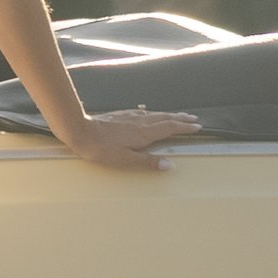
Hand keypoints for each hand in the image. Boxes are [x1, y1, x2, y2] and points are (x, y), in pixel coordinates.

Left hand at [62, 105, 198, 171]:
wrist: (80, 130)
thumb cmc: (101, 148)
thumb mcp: (125, 160)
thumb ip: (148, 162)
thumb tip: (169, 165)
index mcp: (144, 133)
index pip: (169, 128)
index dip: (183, 127)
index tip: (197, 126)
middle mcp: (140, 122)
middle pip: (165, 118)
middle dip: (180, 118)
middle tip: (193, 118)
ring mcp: (130, 117)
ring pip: (154, 114)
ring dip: (169, 114)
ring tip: (178, 115)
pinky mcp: (120, 115)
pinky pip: (143, 112)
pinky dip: (153, 113)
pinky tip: (150, 114)